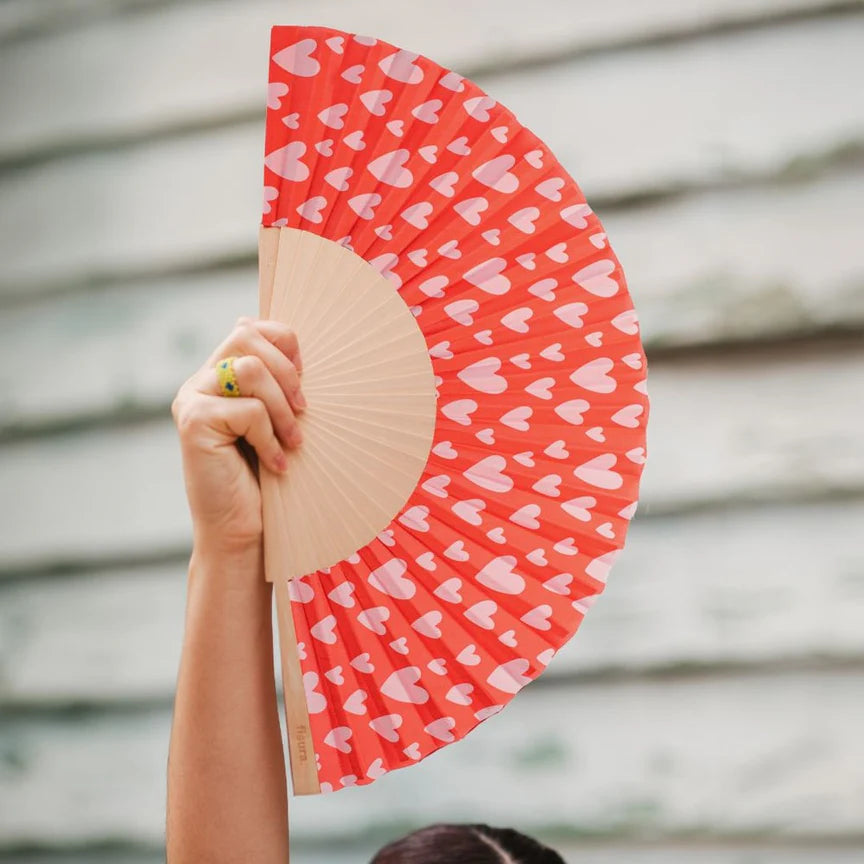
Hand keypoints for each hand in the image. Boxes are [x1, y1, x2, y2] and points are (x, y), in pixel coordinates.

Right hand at [171, 316, 305, 556]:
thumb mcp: (277, 421)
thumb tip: (285, 343)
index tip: (305, 378)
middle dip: (287, 372)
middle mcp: (200, 381)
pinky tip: (276, 465)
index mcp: (219, 375)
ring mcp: (192, 399)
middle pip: (247, 337)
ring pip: (250, 369)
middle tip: (304, 411)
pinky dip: (271, 438)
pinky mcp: (193, 422)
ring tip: (293, 442)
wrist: (242, 531)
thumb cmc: (266, 477)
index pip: (249, 327)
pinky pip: (249, 410)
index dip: (284, 342)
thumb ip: (277, 384)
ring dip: (283, 409)